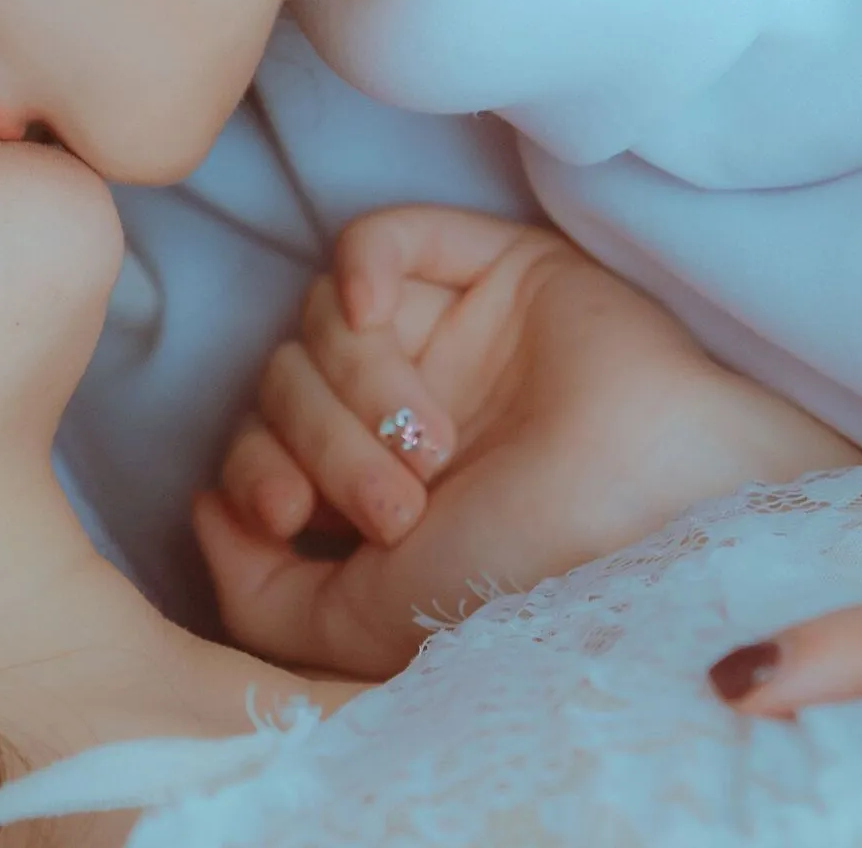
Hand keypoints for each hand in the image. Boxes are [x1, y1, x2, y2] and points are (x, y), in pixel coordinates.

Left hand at [196, 205, 859, 677]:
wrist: (661, 521)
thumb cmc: (528, 581)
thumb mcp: (366, 625)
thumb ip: (260, 591)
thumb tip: (200, 511)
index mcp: (377, 485)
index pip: (261, 442)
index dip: (254, 469)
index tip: (292, 517)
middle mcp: (407, 404)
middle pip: (284, 378)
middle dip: (321, 445)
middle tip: (401, 503)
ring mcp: (452, 334)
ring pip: (323, 315)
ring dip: (357, 386)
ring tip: (434, 450)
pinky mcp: (494, 269)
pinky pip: (382, 236)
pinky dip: (360, 268)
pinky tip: (378, 317)